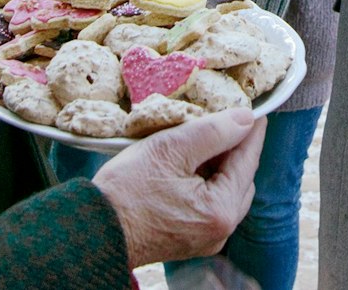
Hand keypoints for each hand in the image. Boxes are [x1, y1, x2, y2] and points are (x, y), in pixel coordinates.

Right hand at [93, 109, 264, 267]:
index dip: (250, 129)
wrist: (93, 229)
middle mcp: (220, 230)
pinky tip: (189, 164)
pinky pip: (210, 205)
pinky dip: (206, 183)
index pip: (247, 160)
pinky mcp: (190, 239)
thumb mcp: (170, 149)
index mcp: (220, 210)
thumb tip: (246, 118)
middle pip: (241, 178)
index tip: (254, 108)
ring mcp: (206, 238)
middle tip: (222, 119)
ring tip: (200, 140)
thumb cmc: (126, 190)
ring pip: (227, 192)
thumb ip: (213, 131)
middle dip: (234, 148)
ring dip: (219, 166)